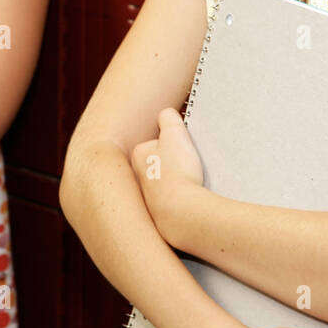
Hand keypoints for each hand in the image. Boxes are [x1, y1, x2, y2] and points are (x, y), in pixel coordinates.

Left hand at [130, 107, 204, 248]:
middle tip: (187, 166)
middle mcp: (137, 176)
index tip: (183, 148)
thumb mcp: (174, 134)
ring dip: (177, 181)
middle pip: (160, 162)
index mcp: (139, 155)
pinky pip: (172, 200)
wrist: (180, 213)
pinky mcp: (158, 213)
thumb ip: (168, 118)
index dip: (173, 143)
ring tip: (190, 182)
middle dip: (173, 163)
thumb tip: (166, 114)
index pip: (157, 141)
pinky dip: (179, 198)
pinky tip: (188, 198)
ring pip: (165, 182)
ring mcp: (147, 196)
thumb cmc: (177, 173)